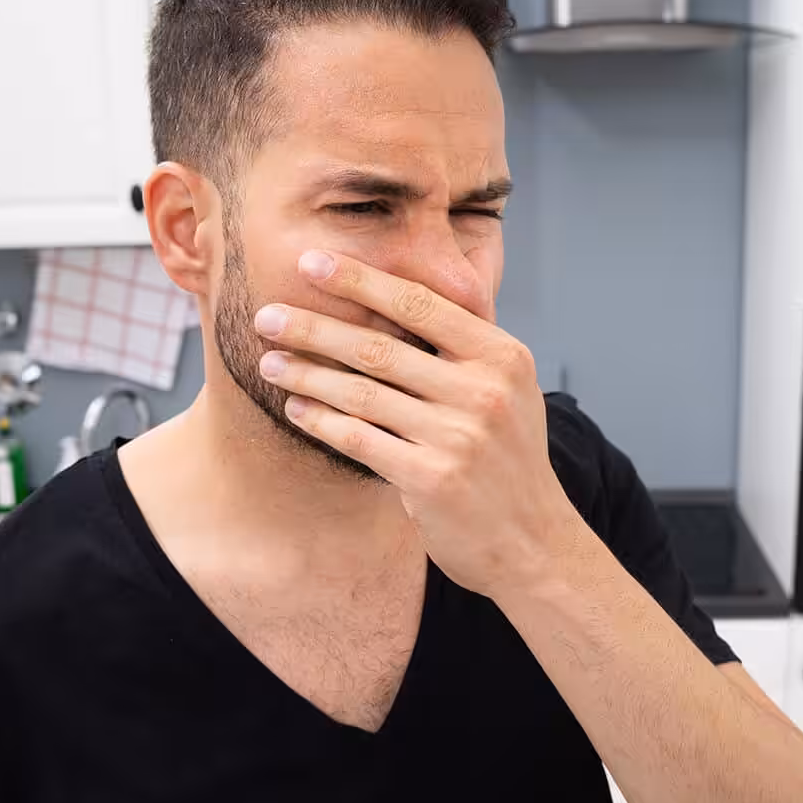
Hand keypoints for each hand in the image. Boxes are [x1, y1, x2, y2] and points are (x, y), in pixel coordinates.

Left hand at [252, 250, 586, 596]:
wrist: (534, 542)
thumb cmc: (508, 460)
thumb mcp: (509, 388)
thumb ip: (465, 344)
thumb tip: (401, 290)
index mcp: (502, 355)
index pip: (419, 304)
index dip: (360, 279)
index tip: (311, 261)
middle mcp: (484, 390)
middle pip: (381, 347)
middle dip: (314, 327)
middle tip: (267, 315)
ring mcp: (460, 436)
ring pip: (363, 393)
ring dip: (307, 374)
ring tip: (270, 362)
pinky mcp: (433, 479)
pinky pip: (360, 439)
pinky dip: (322, 421)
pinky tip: (295, 409)